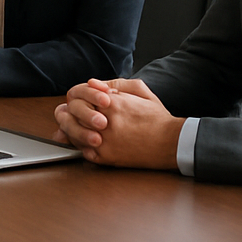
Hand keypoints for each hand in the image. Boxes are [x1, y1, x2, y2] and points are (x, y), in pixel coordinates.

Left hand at [52, 78, 182, 169]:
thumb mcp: (140, 91)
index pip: (77, 96)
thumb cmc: (156, 117)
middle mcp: (104, 122)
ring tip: (79, 127)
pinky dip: (83, 146)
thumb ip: (114, 84)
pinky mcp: (106, 158)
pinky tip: (89, 141)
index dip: (77, 97)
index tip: (81, 100)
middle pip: (71, 114)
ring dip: (73, 129)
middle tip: (72, 114)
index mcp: (111, 103)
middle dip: (70, 112)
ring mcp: (104, 141)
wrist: (171, 142)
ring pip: (73, 133)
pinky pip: (83, 151)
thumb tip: (92, 83)